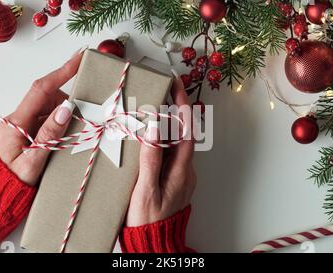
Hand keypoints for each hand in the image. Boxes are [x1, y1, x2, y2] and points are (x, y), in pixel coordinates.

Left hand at [0, 51, 82, 185]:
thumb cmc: (12, 183)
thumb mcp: (33, 161)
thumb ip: (49, 134)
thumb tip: (66, 109)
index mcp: (16, 122)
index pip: (41, 89)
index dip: (61, 72)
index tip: (79, 59)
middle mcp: (18, 119)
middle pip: (48, 98)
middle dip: (68, 102)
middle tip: (86, 115)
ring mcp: (22, 125)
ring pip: (49, 109)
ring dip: (65, 116)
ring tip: (75, 134)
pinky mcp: (27, 132)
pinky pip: (47, 120)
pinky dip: (60, 125)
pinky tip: (66, 138)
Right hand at [125, 77, 196, 226]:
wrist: (153, 244)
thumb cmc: (148, 221)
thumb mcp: (146, 190)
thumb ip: (151, 159)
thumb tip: (154, 128)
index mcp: (181, 171)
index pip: (187, 131)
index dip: (183, 106)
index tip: (176, 85)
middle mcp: (184, 171)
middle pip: (182, 133)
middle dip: (173, 110)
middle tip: (159, 91)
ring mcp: (179, 175)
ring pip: (174, 143)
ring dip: (164, 126)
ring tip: (148, 110)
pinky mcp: (172, 180)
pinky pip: (168, 154)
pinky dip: (159, 141)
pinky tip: (145, 139)